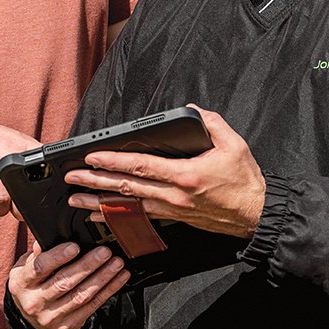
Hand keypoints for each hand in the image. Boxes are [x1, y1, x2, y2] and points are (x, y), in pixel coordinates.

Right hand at [0, 116, 38, 216]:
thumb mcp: (13, 146)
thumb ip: (32, 167)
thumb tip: (49, 198)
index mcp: (22, 145)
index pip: (47, 169)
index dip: (45, 193)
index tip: (38, 202)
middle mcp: (4, 148)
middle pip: (20, 193)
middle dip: (15, 207)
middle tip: (8, 200)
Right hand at [8, 240, 128, 328]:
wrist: (32, 319)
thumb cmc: (32, 284)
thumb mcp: (26, 268)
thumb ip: (37, 255)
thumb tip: (45, 241)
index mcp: (22, 283)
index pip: (39, 268)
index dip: (57, 257)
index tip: (75, 246)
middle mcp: (35, 302)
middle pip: (64, 282)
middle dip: (87, 266)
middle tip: (104, 252)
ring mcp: (52, 316)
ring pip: (81, 295)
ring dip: (102, 278)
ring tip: (116, 263)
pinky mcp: (68, 326)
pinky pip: (92, 306)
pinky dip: (108, 290)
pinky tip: (119, 278)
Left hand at [66, 106, 265, 237]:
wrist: (257, 215)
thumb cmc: (245, 181)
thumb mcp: (234, 144)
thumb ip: (211, 123)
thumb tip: (191, 109)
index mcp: (186, 175)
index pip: (141, 166)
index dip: (114, 160)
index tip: (92, 156)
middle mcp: (174, 196)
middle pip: (126, 188)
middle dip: (95, 182)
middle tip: (71, 178)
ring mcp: (172, 210)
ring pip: (128, 207)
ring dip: (99, 204)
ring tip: (75, 201)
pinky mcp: (174, 219)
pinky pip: (139, 218)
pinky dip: (117, 217)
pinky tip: (100, 217)